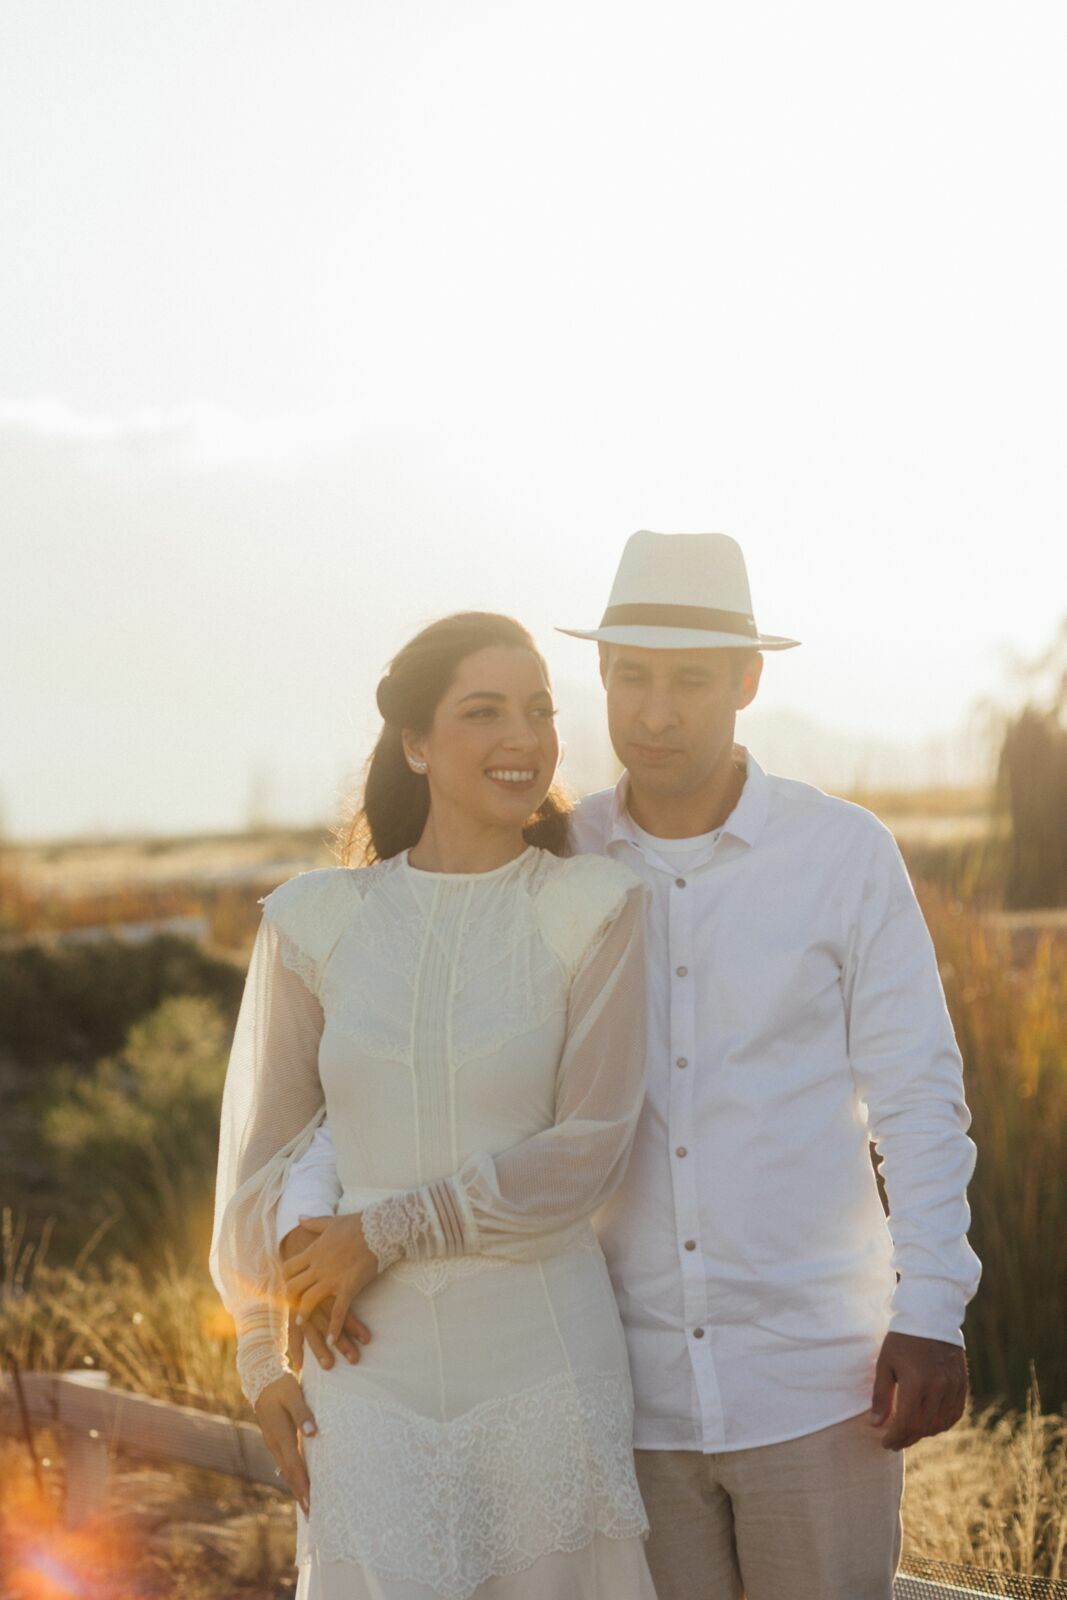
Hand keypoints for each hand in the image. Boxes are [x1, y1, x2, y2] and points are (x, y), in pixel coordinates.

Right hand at [253, 1371, 316, 1515]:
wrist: (261, 1378)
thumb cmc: (281, 1386)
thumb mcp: (293, 1394)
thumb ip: (303, 1413)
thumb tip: (312, 1433)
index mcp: (280, 1435)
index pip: (294, 1466)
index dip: (303, 1486)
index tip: (311, 1504)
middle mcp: (275, 1443)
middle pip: (289, 1474)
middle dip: (300, 1493)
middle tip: (311, 1514)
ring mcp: (273, 1442)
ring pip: (286, 1470)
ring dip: (296, 1486)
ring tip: (307, 1504)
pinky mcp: (275, 1439)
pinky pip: (285, 1462)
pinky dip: (292, 1475)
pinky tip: (299, 1480)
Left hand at [282, 1212, 379, 1345]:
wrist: (379, 1230)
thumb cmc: (356, 1224)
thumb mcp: (330, 1221)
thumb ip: (313, 1222)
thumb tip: (299, 1218)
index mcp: (313, 1251)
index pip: (289, 1267)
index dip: (284, 1276)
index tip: (284, 1283)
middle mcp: (318, 1267)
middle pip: (293, 1286)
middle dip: (288, 1297)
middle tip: (288, 1305)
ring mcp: (332, 1279)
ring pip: (309, 1301)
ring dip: (303, 1314)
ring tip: (300, 1324)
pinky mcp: (348, 1288)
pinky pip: (338, 1312)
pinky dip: (334, 1328)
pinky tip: (331, 1340)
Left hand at [870, 1331, 968, 1449]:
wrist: (930, 1317)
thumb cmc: (902, 1339)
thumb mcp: (885, 1364)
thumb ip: (881, 1396)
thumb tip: (876, 1425)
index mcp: (916, 1382)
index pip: (906, 1423)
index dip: (895, 1437)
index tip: (885, 1443)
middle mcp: (938, 1387)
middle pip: (924, 1427)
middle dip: (907, 1438)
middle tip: (895, 1441)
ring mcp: (953, 1386)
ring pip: (940, 1424)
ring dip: (924, 1433)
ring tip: (909, 1432)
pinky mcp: (962, 1384)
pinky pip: (955, 1414)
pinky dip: (942, 1424)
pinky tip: (929, 1423)